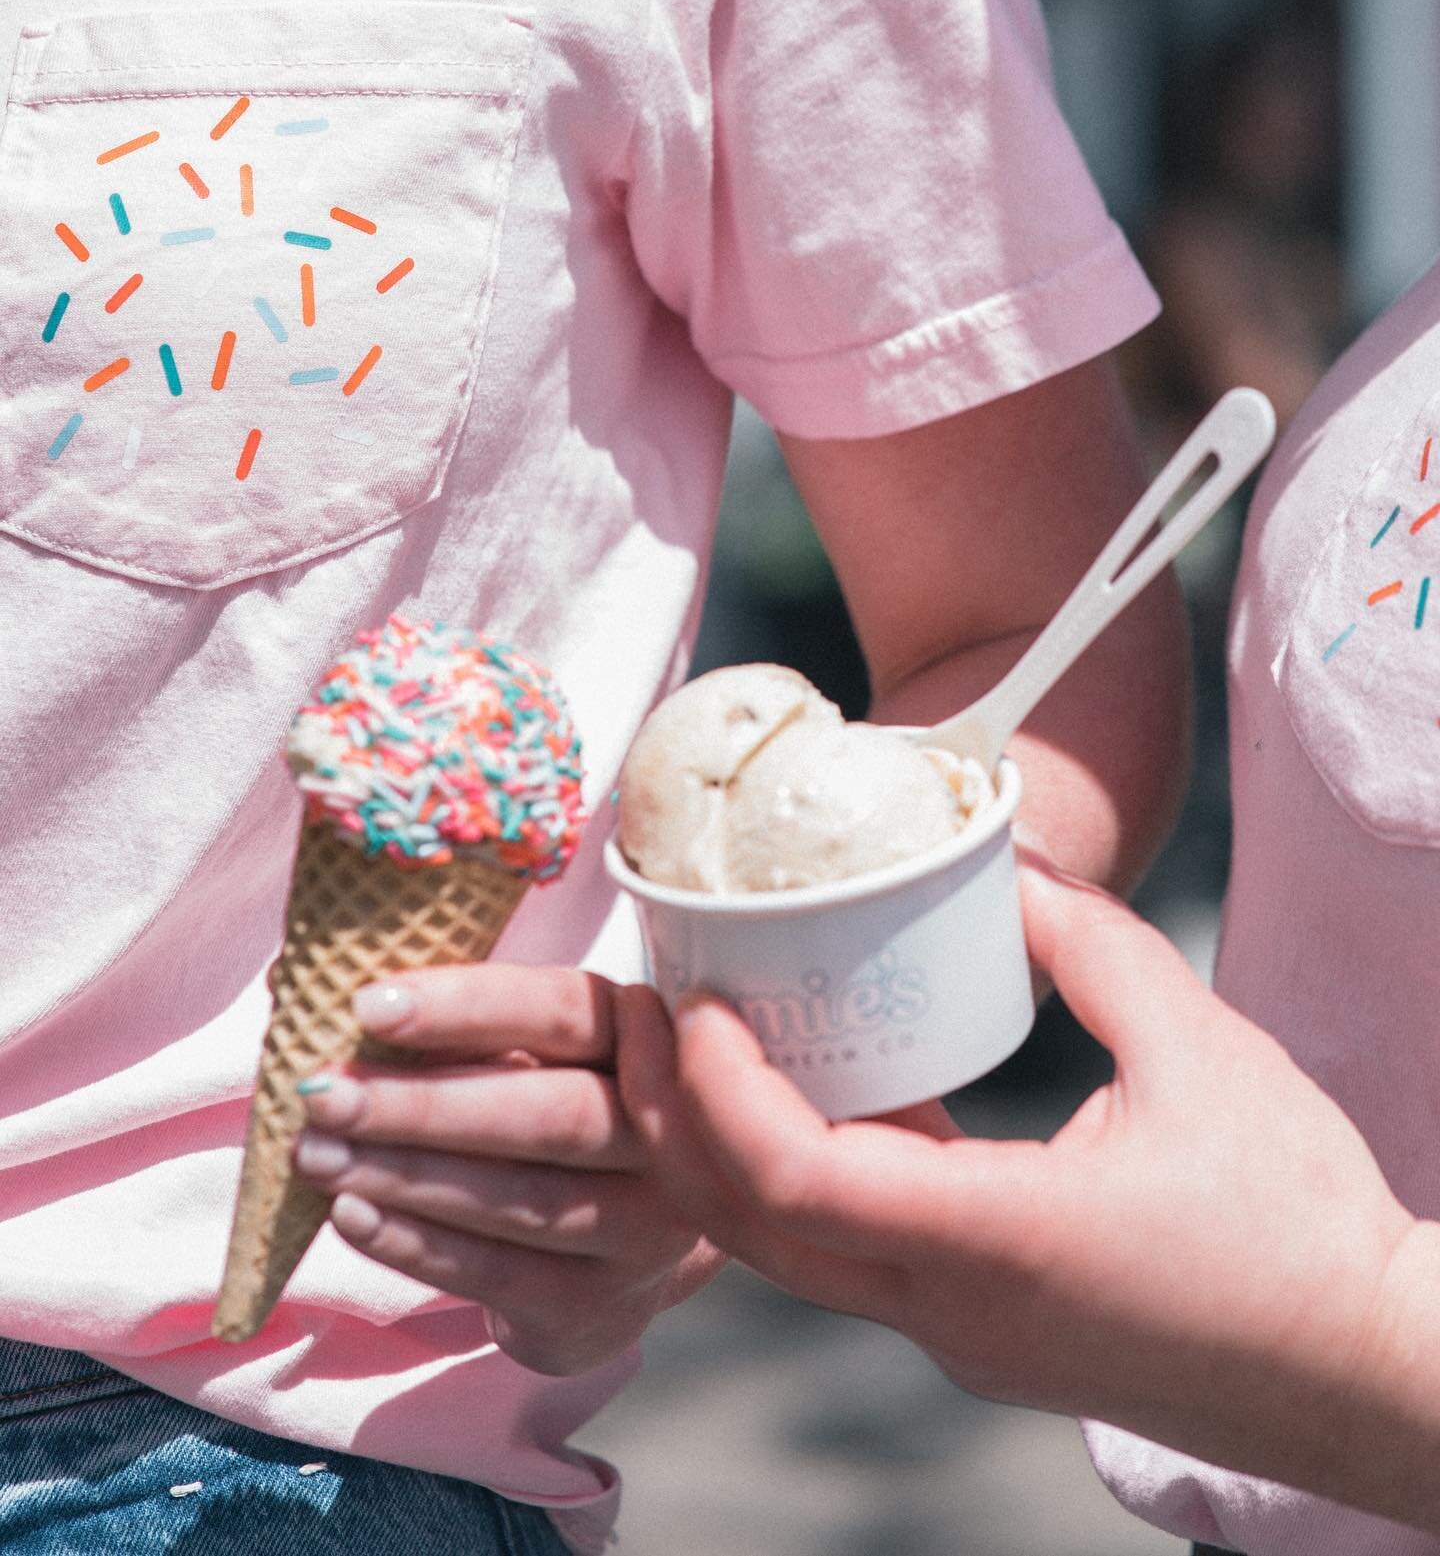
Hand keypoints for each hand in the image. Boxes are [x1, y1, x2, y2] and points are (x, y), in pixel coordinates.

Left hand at [295, 963, 720, 1375]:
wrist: (631, 1240)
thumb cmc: (562, 1110)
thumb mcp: (542, 1055)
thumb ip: (463, 1029)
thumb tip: (320, 999)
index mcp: (652, 1040)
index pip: (563, 1012)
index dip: (469, 1005)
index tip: (368, 1004)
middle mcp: (668, 1136)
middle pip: (548, 1115)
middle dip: (422, 1105)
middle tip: (322, 1095)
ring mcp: (645, 1228)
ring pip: (519, 1200)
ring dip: (405, 1175)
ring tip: (314, 1154)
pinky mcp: (603, 1304)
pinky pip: (499, 1272)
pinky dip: (416, 1243)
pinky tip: (351, 1214)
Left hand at [618, 860, 1422, 1514]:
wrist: (1359, 1371)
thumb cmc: (1298, 1224)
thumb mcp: (1201, 1050)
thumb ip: (1092, 945)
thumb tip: (1009, 872)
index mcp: (996, 1242)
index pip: (794, 1185)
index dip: (716, 1091)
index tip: (694, 1002)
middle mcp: (949, 1306)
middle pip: (751, 1230)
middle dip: (670, 1119)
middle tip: (646, 1009)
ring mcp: (956, 1331)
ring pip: (786, 1252)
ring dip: (722, 1148)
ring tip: (701, 1039)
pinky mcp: (976, 1327)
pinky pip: (848, 1254)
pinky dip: (799, 1173)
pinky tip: (818, 1085)